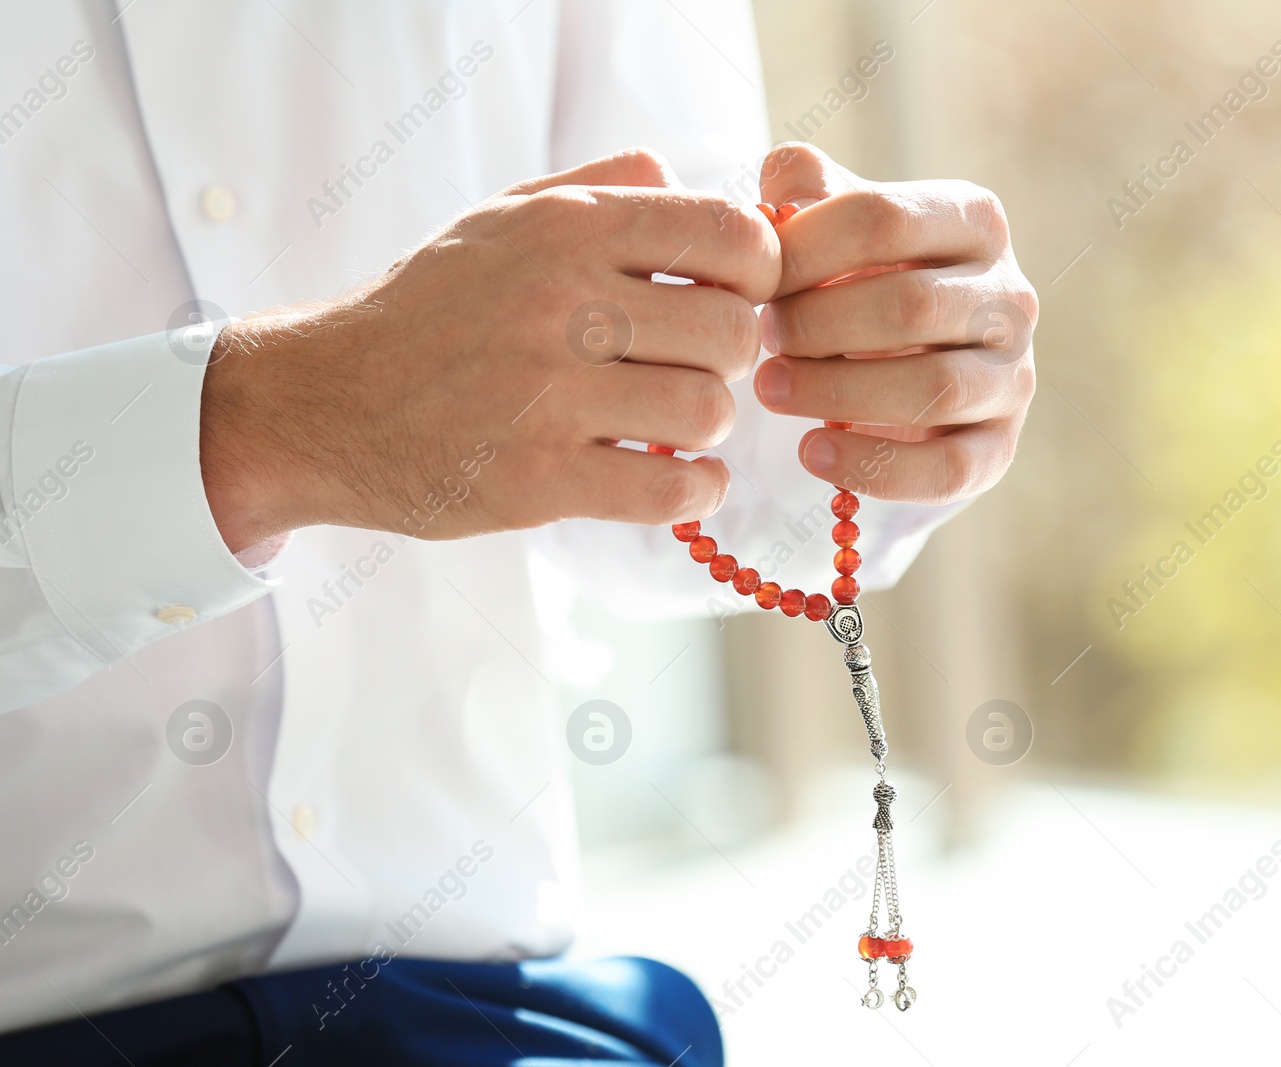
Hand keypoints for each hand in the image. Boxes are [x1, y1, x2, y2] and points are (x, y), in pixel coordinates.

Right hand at [200, 149, 779, 551]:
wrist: (327, 401)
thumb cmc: (430, 309)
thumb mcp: (501, 220)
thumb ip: (595, 188)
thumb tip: (674, 173)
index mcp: (568, 228)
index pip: (728, 234)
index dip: (757, 272)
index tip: (734, 296)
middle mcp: (563, 302)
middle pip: (731, 331)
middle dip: (729, 356)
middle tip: (694, 366)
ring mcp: (550, 394)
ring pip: (706, 411)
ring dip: (705, 426)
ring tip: (672, 423)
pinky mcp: (539, 478)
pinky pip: (669, 490)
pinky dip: (697, 489)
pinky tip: (681, 478)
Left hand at [753, 144, 1035, 503]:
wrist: (903, 364)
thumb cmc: (860, 278)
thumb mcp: (834, 223)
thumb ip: (805, 189)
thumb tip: (780, 186)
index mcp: (973, 220)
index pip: (883, 217)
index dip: (805, 248)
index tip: (755, 278)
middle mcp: (1010, 295)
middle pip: (909, 306)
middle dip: (818, 324)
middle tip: (763, 337)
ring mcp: (1013, 375)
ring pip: (933, 388)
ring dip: (836, 392)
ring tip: (772, 389)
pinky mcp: (999, 447)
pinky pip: (947, 470)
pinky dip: (874, 466)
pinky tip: (813, 450)